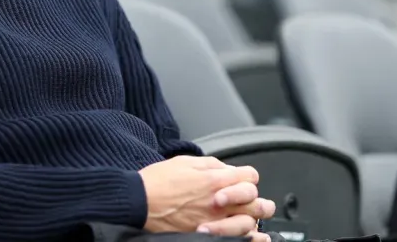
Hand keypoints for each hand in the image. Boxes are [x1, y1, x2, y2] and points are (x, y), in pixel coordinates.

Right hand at [139, 156, 274, 236]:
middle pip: (257, 201)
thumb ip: (211, 164)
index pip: (250, 176)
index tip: (239, 180)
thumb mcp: (184, 162)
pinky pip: (237, 239)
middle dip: (256, 200)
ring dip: (251, 219)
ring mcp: (216, 221)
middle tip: (250, 202)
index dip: (246, 177)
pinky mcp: (207, 234)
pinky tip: (243, 235)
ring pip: (251, 223)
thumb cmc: (157, 182)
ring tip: (245, 218)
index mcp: (216, 179)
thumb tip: (226, 168)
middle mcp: (221, 201)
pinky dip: (245, 237)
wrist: (139, 203)